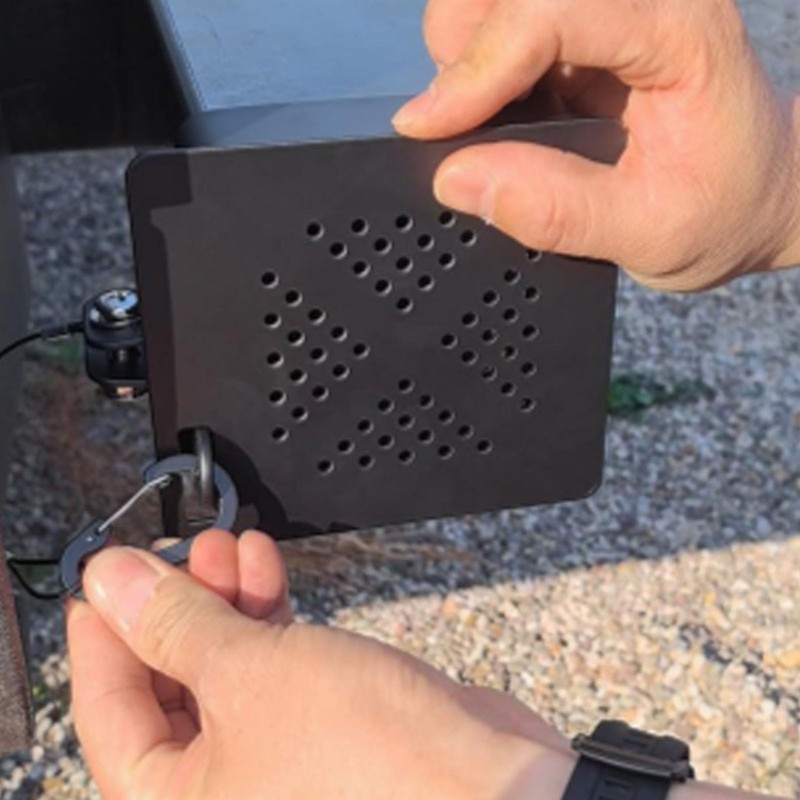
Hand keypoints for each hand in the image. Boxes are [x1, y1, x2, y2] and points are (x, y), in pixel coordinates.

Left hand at [66, 529, 577, 799]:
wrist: (489, 788)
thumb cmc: (372, 766)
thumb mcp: (250, 676)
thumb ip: (175, 623)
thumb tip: (111, 580)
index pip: (109, 714)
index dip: (102, 636)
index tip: (106, 579)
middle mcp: (222, 792)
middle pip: (168, 687)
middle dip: (175, 608)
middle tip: (179, 554)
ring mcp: (275, 760)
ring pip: (223, 670)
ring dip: (222, 603)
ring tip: (227, 549)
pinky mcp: (322, 726)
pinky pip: (272, 667)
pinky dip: (265, 616)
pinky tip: (264, 570)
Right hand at [393, 0, 799, 290]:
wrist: (753, 191)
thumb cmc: (723, 207)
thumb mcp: (653, 234)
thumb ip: (559, 212)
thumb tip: (457, 180)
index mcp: (678, 28)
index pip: (552, 10)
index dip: (478, 67)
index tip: (427, 127)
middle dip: (463, 52)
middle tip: (463, 127)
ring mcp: (609, 10)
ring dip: (468, 58)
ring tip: (492, 125)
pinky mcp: (584, 27)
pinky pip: (502, 24)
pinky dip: (482, 70)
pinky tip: (506, 114)